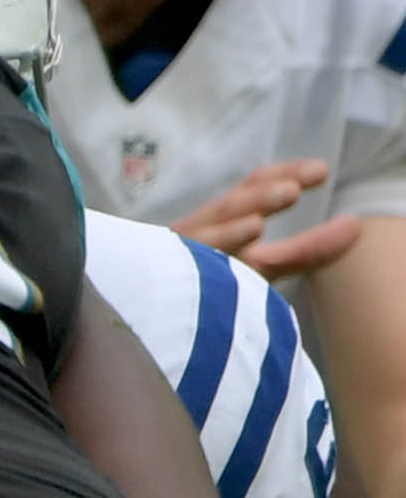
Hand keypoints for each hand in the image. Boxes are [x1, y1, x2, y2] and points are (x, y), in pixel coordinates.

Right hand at [170, 159, 359, 279]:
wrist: (141, 326)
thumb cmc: (205, 294)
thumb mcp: (261, 266)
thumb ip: (306, 249)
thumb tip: (357, 224)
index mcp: (213, 228)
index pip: (245, 195)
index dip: (277, 177)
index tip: (318, 171)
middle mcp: (193, 239)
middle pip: (229, 207)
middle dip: (267, 192)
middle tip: (308, 178)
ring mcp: (174, 260)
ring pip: (213, 230)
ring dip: (250, 208)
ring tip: (288, 194)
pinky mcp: (164, 280)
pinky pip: (192, 260)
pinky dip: (223, 241)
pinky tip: (252, 227)